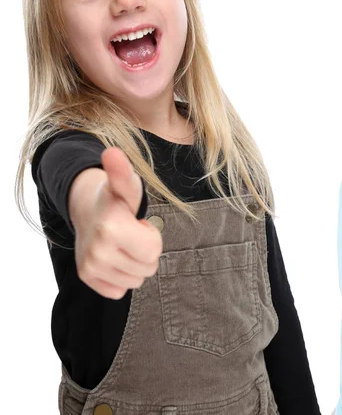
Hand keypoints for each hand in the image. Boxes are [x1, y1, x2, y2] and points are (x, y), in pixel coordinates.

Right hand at [69, 147, 162, 299]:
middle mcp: (97, 252)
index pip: (153, 252)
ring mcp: (90, 267)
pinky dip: (121, 276)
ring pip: (136, 281)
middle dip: (145, 251)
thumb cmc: (116, 198)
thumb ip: (123, 172)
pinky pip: (120, 291)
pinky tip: (114, 256)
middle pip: (147, 269)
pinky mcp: (87, 278)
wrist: (87, 209)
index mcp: (111, 228)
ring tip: (123, 243)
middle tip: (132, 233)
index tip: (139, 224)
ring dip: (135, 264)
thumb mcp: (126, 185)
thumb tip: (112, 152)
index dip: (152, 237)